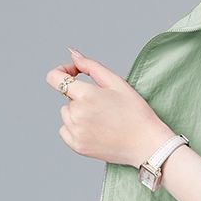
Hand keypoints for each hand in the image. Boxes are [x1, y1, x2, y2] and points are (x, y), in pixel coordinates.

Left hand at [45, 47, 171, 167]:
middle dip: (81, 96)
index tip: (75, 74)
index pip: (54, 78)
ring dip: (78, 112)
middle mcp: (76, 114)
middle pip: (67, 97)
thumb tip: (72, 54)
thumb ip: (91, 65)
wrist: (147, 144)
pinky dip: (76, 127)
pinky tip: (96, 129)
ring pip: (66, 113)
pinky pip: (65, 130)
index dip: (62, 71)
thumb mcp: (117, 82)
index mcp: (86, 95)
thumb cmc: (136, 112)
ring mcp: (75, 132)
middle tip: (105, 105)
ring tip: (103, 119)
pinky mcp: (77, 146)